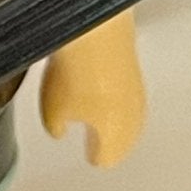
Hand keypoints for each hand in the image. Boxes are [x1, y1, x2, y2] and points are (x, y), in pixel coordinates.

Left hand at [40, 34, 146, 167]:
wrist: (97, 31)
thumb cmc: (79, 72)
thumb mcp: (52, 111)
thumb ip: (56, 127)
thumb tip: (60, 130)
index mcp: (116, 139)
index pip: (107, 159)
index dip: (95, 156)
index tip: (91, 156)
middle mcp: (133, 120)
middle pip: (123, 139)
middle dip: (108, 139)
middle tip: (94, 139)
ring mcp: (138, 92)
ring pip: (128, 115)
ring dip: (114, 116)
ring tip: (94, 113)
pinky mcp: (136, 68)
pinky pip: (127, 90)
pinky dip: (115, 93)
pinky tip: (100, 86)